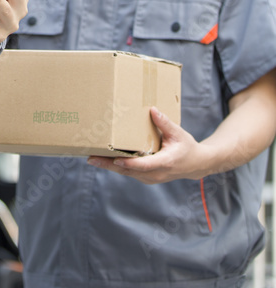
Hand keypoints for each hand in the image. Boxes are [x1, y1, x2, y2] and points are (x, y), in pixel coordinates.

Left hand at [87, 107, 207, 183]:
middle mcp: (156, 174)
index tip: (115, 159)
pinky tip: (104, 159)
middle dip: (109, 165)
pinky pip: (130, 173)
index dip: (129, 162)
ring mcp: (151, 178)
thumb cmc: (186, 147)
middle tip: (91, 158)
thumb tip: (152, 110)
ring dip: (110, 166)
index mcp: (165, 162)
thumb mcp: (178, 133)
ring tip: (92, 158)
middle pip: (129, 171)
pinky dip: (117, 166)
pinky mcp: (147, 177)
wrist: (195, 165)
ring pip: (127, 173)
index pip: (144, 165)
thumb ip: (165, 123)